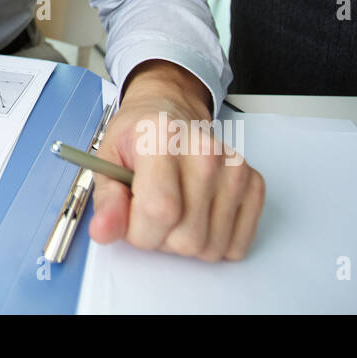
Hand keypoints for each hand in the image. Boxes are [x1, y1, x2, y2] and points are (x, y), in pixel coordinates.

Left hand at [89, 60, 264, 260]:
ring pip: (211, 247)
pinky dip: (214, 241)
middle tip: (151, 208)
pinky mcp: (253, 183)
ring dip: (186, 241)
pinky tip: (198, 215)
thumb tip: (103, 231)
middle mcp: (205, 151)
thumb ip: (106, 200)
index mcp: (162, 138)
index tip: (131, 217)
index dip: (139, 230)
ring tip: (174, 209)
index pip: (160, 211)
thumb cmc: (138, 137)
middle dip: (160, 237)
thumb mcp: (107, 162)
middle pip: (187, 237)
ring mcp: (233, 168)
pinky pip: (236, 244)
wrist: (169, 111)